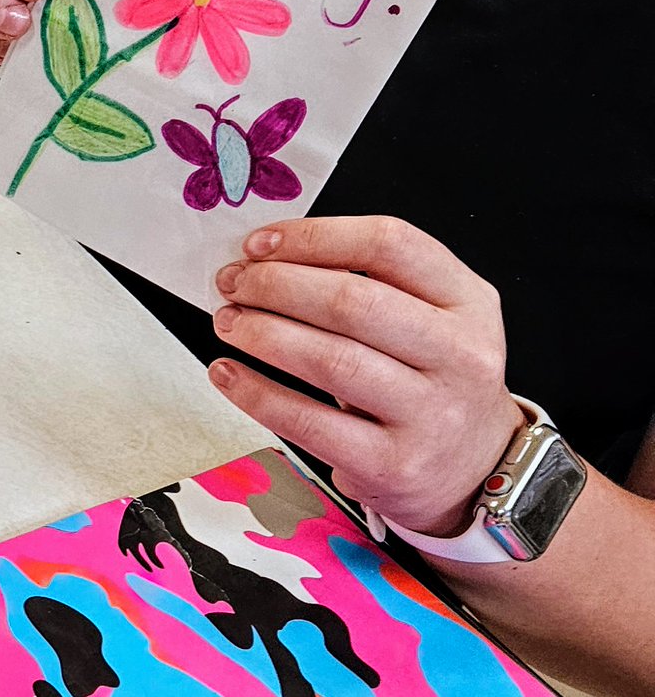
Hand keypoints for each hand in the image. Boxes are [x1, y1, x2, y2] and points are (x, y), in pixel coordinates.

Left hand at [210, 216, 525, 536]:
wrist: (475, 464)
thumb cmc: (431, 374)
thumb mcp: (431, 313)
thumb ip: (368, 278)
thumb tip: (267, 257)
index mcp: (468, 301)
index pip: (387, 245)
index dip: (313, 238)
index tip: (260, 244)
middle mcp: (459, 355)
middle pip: (351, 301)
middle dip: (275, 285)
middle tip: (234, 283)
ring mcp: (431, 415)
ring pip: (329, 360)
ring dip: (261, 333)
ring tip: (228, 322)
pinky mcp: (394, 466)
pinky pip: (309, 422)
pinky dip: (257, 393)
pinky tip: (229, 373)